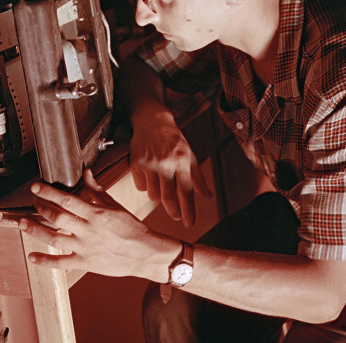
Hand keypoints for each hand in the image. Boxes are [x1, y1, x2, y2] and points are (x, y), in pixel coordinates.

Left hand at [19, 169, 177, 281]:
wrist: (144, 253)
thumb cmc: (131, 228)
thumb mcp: (114, 205)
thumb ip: (97, 189)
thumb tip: (86, 173)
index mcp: (95, 212)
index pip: (67, 199)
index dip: (48, 192)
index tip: (36, 187)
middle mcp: (88, 229)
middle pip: (57, 217)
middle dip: (40, 208)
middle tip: (30, 202)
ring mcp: (85, 247)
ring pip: (54, 238)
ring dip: (35, 231)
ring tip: (22, 224)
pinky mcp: (85, 263)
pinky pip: (61, 263)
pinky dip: (45, 261)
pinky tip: (32, 256)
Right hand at [130, 110, 210, 226]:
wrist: (152, 121)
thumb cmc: (174, 140)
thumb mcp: (190, 155)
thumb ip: (198, 178)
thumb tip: (209, 196)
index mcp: (182, 162)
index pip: (186, 192)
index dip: (188, 211)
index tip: (189, 224)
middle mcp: (166, 164)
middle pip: (168, 198)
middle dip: (173, 212)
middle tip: (176, 216)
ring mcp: (149, 164)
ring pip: (153, 195)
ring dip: (158, 197)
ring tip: (161, 187)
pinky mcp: (136, 163)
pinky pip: (140, 187)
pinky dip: (145, 186)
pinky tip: (149, 177)